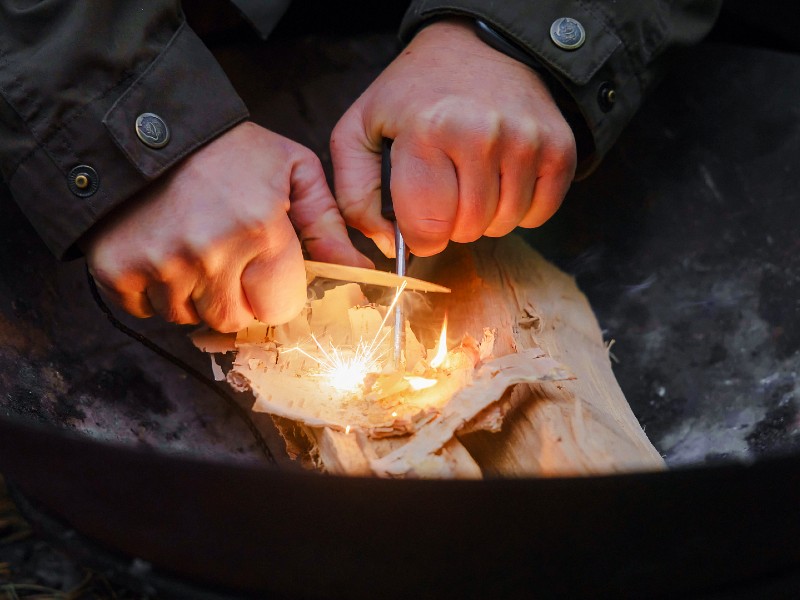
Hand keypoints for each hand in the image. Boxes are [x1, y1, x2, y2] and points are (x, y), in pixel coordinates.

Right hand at [83, 122, 371, 331]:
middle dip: (235, 301)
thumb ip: (327, 223)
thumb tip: (359, 270)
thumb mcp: (292, 170)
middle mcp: (210, 252)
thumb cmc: (227, 148)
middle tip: (227, 263)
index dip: (273, 295)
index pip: (278, 308)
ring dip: (194, 298)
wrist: (141, 124)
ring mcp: (161, 264)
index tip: (265, 276)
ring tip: (192, 252)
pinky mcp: (118, 269)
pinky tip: (160, 256)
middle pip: (233, 320)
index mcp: (260, 227)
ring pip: (188, 318)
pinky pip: (146, 310)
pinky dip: (154, 294)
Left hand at [331, 18, 576, 256]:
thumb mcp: (360, 130)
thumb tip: (385, 245)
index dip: (418, 237)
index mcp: (427, 131)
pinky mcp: (559, 147)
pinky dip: (519, 209)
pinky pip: (538, 214)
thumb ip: (354, 194)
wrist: (479, 44)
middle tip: (445, 190)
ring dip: (484, 218)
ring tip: (471, 180)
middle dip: (450, 224)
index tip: (417, 222)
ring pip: (503, 226)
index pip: (428, 226)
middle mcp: (481, 134)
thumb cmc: (414, 94)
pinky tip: (501, 179)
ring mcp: (526, 141)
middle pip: (467, 230)